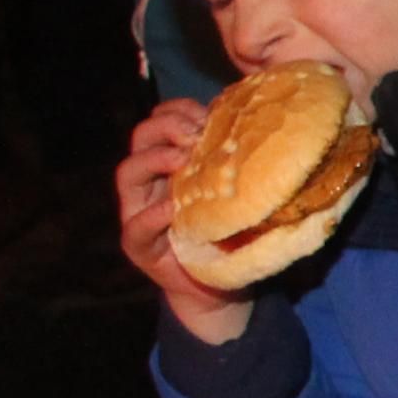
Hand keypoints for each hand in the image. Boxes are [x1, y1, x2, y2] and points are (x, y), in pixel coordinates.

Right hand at [116, 102, 252, 342]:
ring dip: (154, 159)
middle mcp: (151, 182)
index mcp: (172, 163)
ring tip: (182, 160)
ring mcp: (139, 212)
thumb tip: (270, 128)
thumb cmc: (229, 231)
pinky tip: (172, 209)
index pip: (161, 121)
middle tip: (194, 134)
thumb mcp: (234, 190)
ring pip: (127, 172)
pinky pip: (135, 227)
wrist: (218, 286)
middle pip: (140, 138)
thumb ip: (238, 163)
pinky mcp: (139, 246)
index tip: (207, 113)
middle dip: (165, 127)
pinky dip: (152, 215)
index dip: (178, 111)